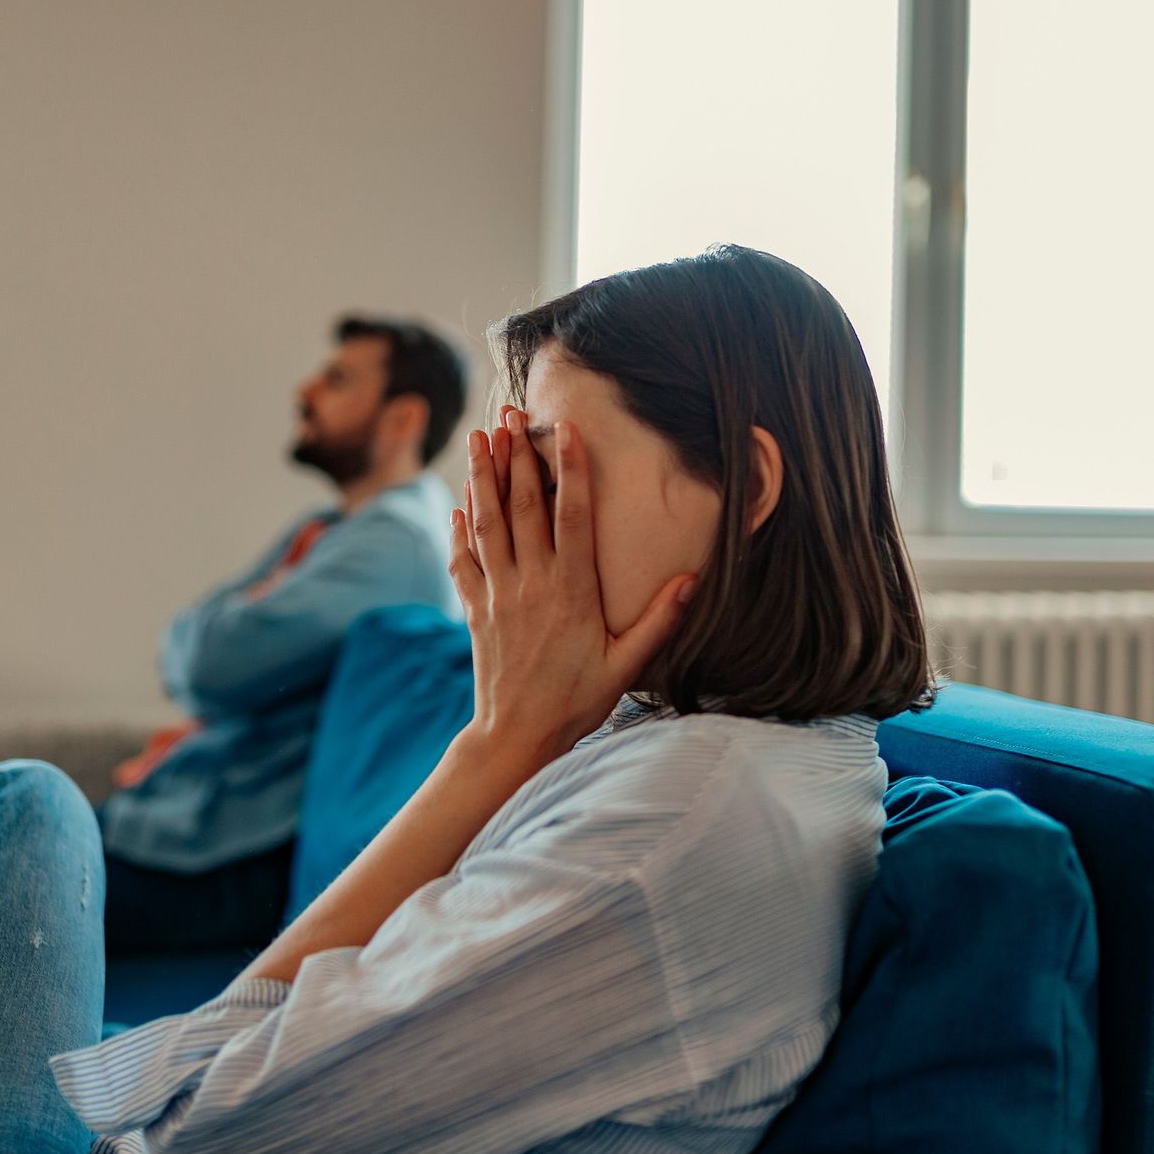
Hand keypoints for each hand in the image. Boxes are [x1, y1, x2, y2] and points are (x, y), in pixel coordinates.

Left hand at [449, 407, 696, 771]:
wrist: (516, 738)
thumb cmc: (577, 702)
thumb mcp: (626, 665)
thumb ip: (659, 620)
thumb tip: (692, 579)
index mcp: (572, 591)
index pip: (572, 516)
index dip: (570, 469)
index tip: (565, 429)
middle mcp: (532, 584)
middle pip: (522, 507)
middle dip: (516, 456)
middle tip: (510, 414)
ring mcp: (499, 595)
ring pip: (488, 523)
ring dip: (483, 477)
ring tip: (479, 437)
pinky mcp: (477, 611)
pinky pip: (464, 560)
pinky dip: (460, 529)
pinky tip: (460, 504)